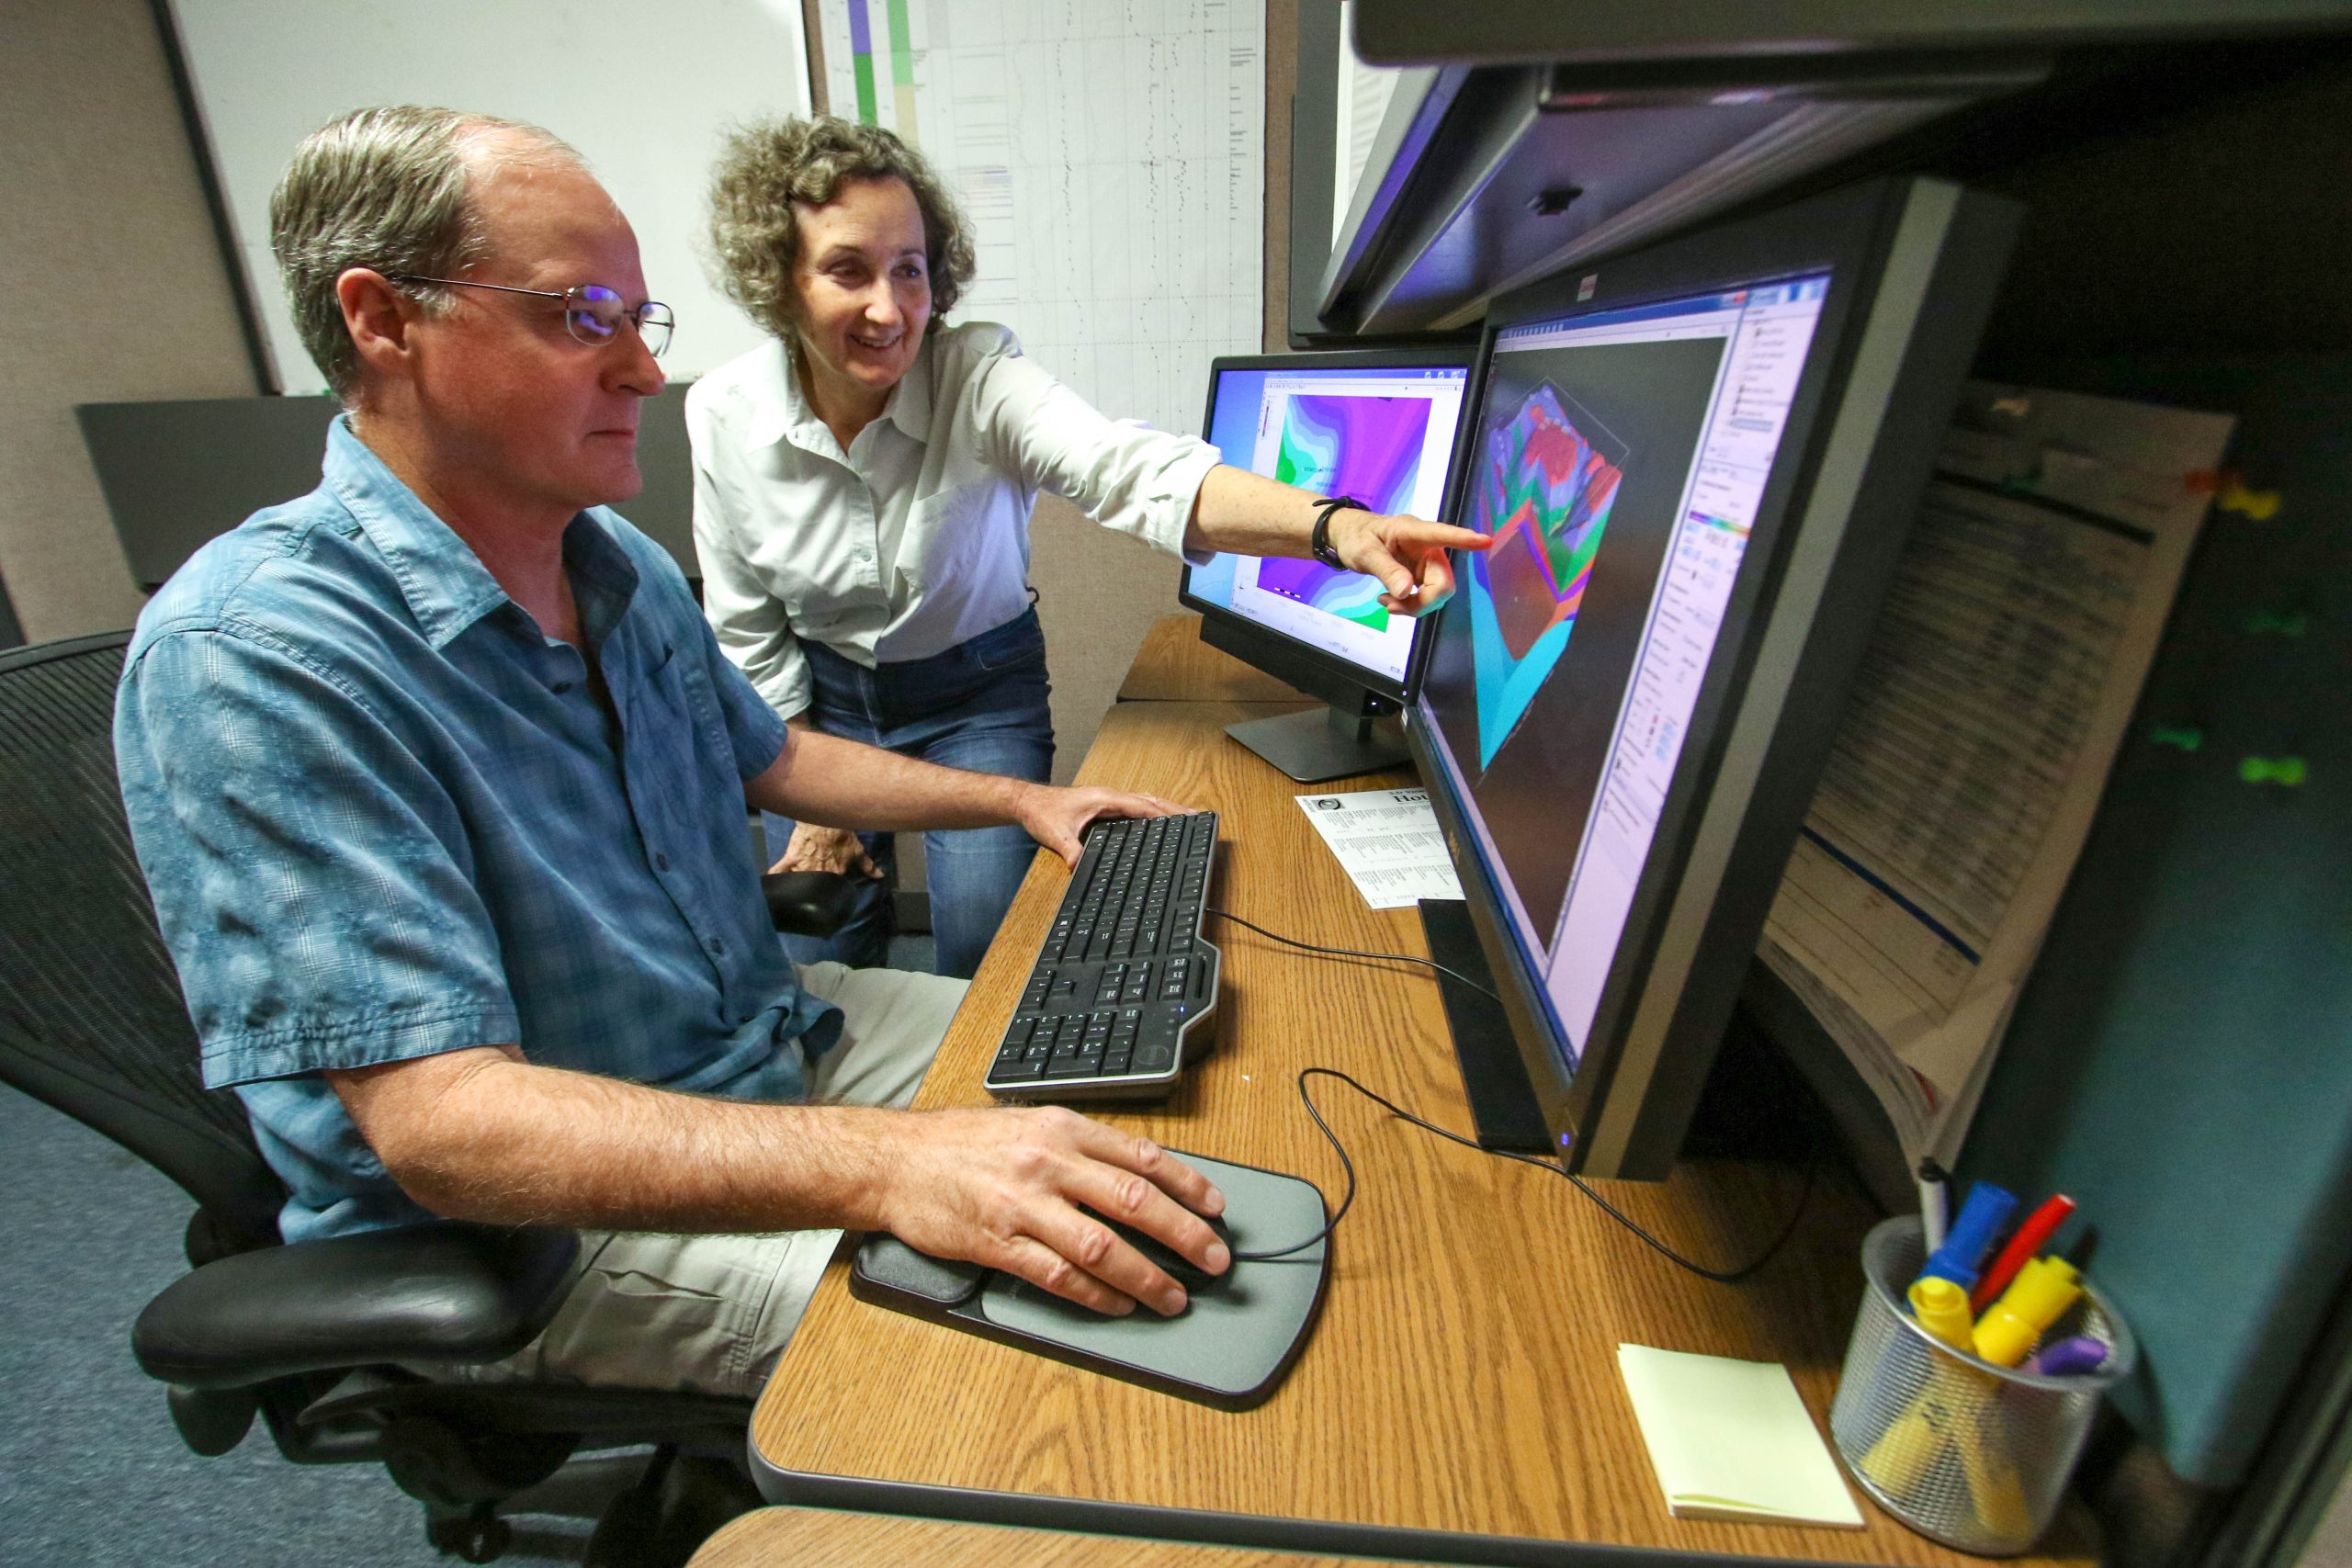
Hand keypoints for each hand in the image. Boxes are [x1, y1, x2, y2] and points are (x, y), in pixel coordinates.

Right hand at [773, 821, 882, 879]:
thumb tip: (879, 876)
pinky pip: (779, 870)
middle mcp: (820, 873)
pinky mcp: (791, 858)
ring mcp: (804, 867)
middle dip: (812, 885)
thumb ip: (868, 865)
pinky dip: (774, 876)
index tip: (829, 882)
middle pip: (814, 885)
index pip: (833, 885)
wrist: (824, 817)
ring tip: (792, 887)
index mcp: (836, 873)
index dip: (831, 883)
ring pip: (797, 881)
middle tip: (811, 882)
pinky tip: (769, 883)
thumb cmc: (841, 831)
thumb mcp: (857, 849)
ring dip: (795, 884)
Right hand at [874, 1106, 1228, 1315]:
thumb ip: (1080, 1149)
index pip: (1142, 1156)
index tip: (1216, 1208)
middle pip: (1135, 1201)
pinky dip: (1096, 1295)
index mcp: (1063, 1128)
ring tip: (1173, 1298)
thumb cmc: (961, 1144)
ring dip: (1146, 1277)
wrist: (896, 1160)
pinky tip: (1118, 1305)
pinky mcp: (998, 1243)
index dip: (1188, 1184)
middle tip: (1215, 1260)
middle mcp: (1049, 1162)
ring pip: (1102, 1246)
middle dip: (1184, 1234)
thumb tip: (1139, 1179)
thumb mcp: (1029, 1125)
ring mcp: (1024, 1205)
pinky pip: (1059, 1276)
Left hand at [1014, 783, 1191, 866]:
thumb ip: (1071, 851)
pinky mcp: (1103, 804)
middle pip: (1150, 800)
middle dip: (1174, 809)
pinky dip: (1151, 809)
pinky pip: (1134, 805)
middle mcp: (1109, 796)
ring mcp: (1107, 799)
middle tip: (1197, 816)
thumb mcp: (1056, 836)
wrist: (1027, 802)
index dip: (1164, 814)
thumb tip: (1080, 868)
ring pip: (1144, 800)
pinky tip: (1157, 818)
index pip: (1142, 806)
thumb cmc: (1042, 813)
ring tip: (1186, 816)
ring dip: (1165, 807)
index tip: (1184, 820)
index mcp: (1104, 799)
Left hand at [1327, 510, 1490, 614]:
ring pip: (1437, 594)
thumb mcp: (1365, 553)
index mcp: (1414, 531)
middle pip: (1443, 582)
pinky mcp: (1424, 576)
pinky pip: (1428, 597)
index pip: (1444, 534)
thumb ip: (1386, 570)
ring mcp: (1427, 563)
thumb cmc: (1357, 537)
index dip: (1465, 540)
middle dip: (1422, 602)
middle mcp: (1428, 548)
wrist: (1350, 538)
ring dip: (1415, 607)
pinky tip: (1391, 601)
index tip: (1486, 541)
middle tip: (1391, 607)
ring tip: (1386, 602)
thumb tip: (1406, 591)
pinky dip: (1412, 606)